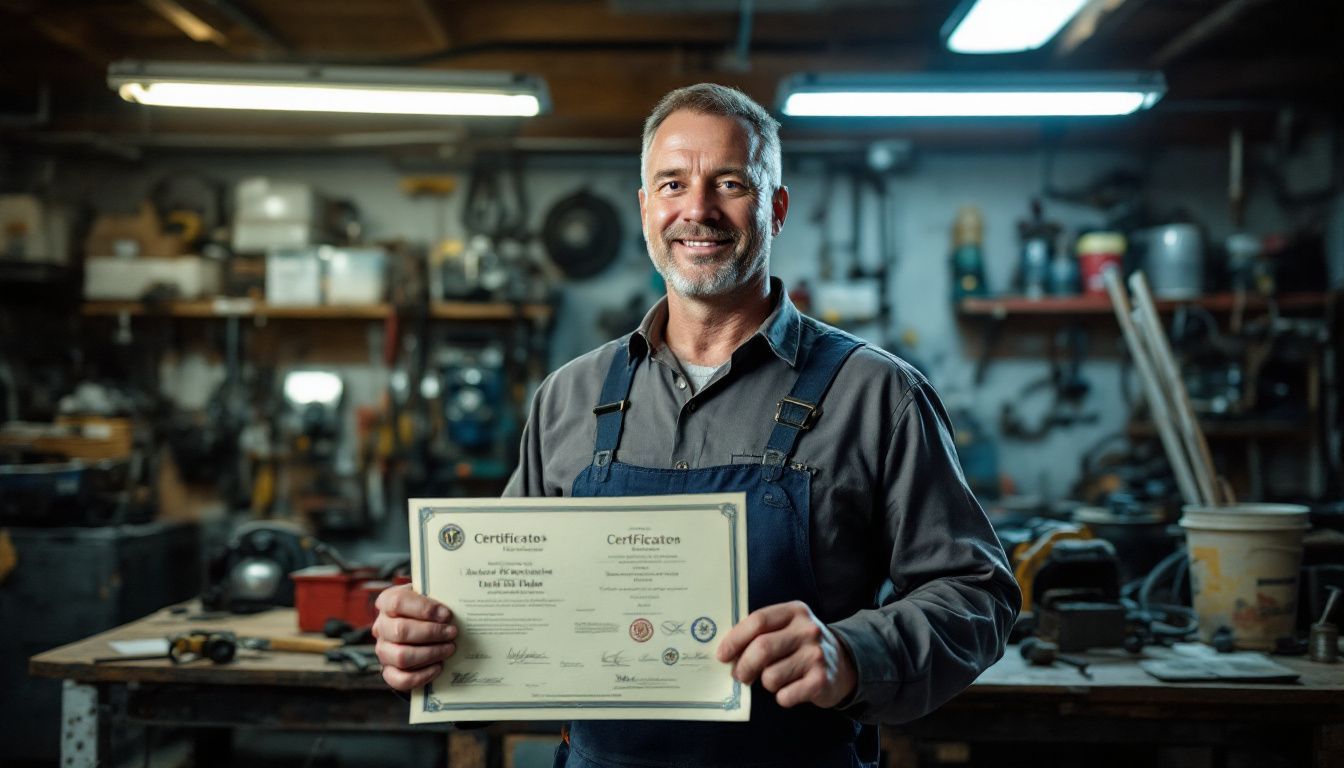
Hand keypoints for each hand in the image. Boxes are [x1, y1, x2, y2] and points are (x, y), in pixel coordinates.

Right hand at [372, 583, 457, 690]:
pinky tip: (438, 667)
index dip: (424, 609)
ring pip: (401, 656)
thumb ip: (436, 598)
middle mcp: (381, 626)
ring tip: (449, 649)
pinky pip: (400, 679)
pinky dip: (422, 675)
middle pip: (401, 631)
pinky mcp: (388, 670)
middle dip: (432, 633)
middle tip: (452, 633)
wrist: (417, 627)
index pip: (398, 602)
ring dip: (430, 653)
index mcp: (387, 602)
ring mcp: (383, 650)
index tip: (446, 614)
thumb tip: (451, 613)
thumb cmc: (425, 609)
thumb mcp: (428, 595)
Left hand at [715, 600, 855, 708]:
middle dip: (743, 666)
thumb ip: (760, 632)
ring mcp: (817, 655)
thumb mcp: (786, 628)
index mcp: (795, 611)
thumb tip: (726, 652)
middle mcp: (808, 630)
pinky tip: (790, 690)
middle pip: (762, 649)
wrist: (843, 665)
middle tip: (740, 675)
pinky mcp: (821, 680)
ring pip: (771, 676)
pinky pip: (785, 695)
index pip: (758, 621)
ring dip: (766, 683)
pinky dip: (781, 697)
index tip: (722, 654)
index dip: (735, 639)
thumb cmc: (801, 646)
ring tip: (776, 679)